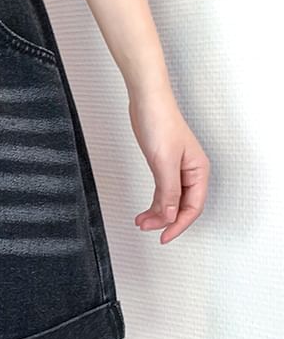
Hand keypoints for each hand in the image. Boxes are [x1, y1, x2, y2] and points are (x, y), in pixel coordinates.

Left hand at [128, 90, 209, 243]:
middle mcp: (191, 172)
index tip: (164, 237)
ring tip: (140, 222)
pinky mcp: (164, 163)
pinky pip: (163, 190)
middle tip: (146, 229)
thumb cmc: (160, 122)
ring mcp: (177, 168)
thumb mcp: (163, 162)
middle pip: (182, 206)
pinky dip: (154, 202)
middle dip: (164, 220)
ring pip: (171, 199)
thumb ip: (167, 191)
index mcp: (198, 171)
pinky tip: (145, 209)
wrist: (147, 101)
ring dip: (157, 213)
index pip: (192, 208)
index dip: (178, 225)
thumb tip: (169, 216)